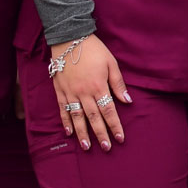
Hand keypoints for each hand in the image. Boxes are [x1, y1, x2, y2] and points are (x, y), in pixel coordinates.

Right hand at [48, 34, 130, 151]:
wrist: (70, 39)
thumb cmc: (94, 50)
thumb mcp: (111, 63)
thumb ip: (118, 84)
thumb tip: (127, 101)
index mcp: (99, 86)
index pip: (109, 110)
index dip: (115, 125)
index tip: (120, 138)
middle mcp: (84, 93)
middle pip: (94, 118)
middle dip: (101, 134)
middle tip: (107, 148)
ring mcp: (70, 93)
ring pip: (77, 117)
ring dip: (82, 133)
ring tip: (87, 147)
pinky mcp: (60, 91)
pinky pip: (63, 110)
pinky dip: (66, 122)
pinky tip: (69, 133)